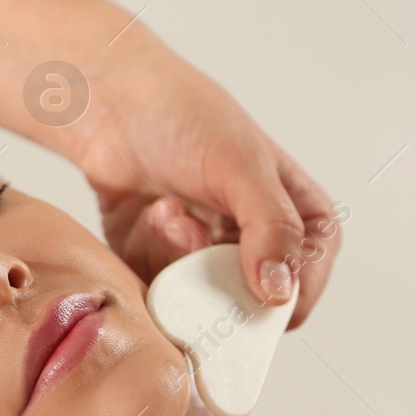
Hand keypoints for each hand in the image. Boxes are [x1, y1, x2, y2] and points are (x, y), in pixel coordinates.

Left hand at [70, 34, 341, 327]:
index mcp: (299, 223)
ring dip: (173, 252)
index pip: (302, 290)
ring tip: (166, 206)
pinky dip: (147, 252)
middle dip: (208, 269)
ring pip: (196, 301)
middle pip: (242, 308)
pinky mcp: (160, 268)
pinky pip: (156, 291)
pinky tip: (147, 211)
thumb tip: (279, 292)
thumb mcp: (242, 167)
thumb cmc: (186, 120)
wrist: (114, 107)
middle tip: (187, 223)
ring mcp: (206, 262)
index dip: (274, 301)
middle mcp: (256, 249)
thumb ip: (271, 227)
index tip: (243, 288)